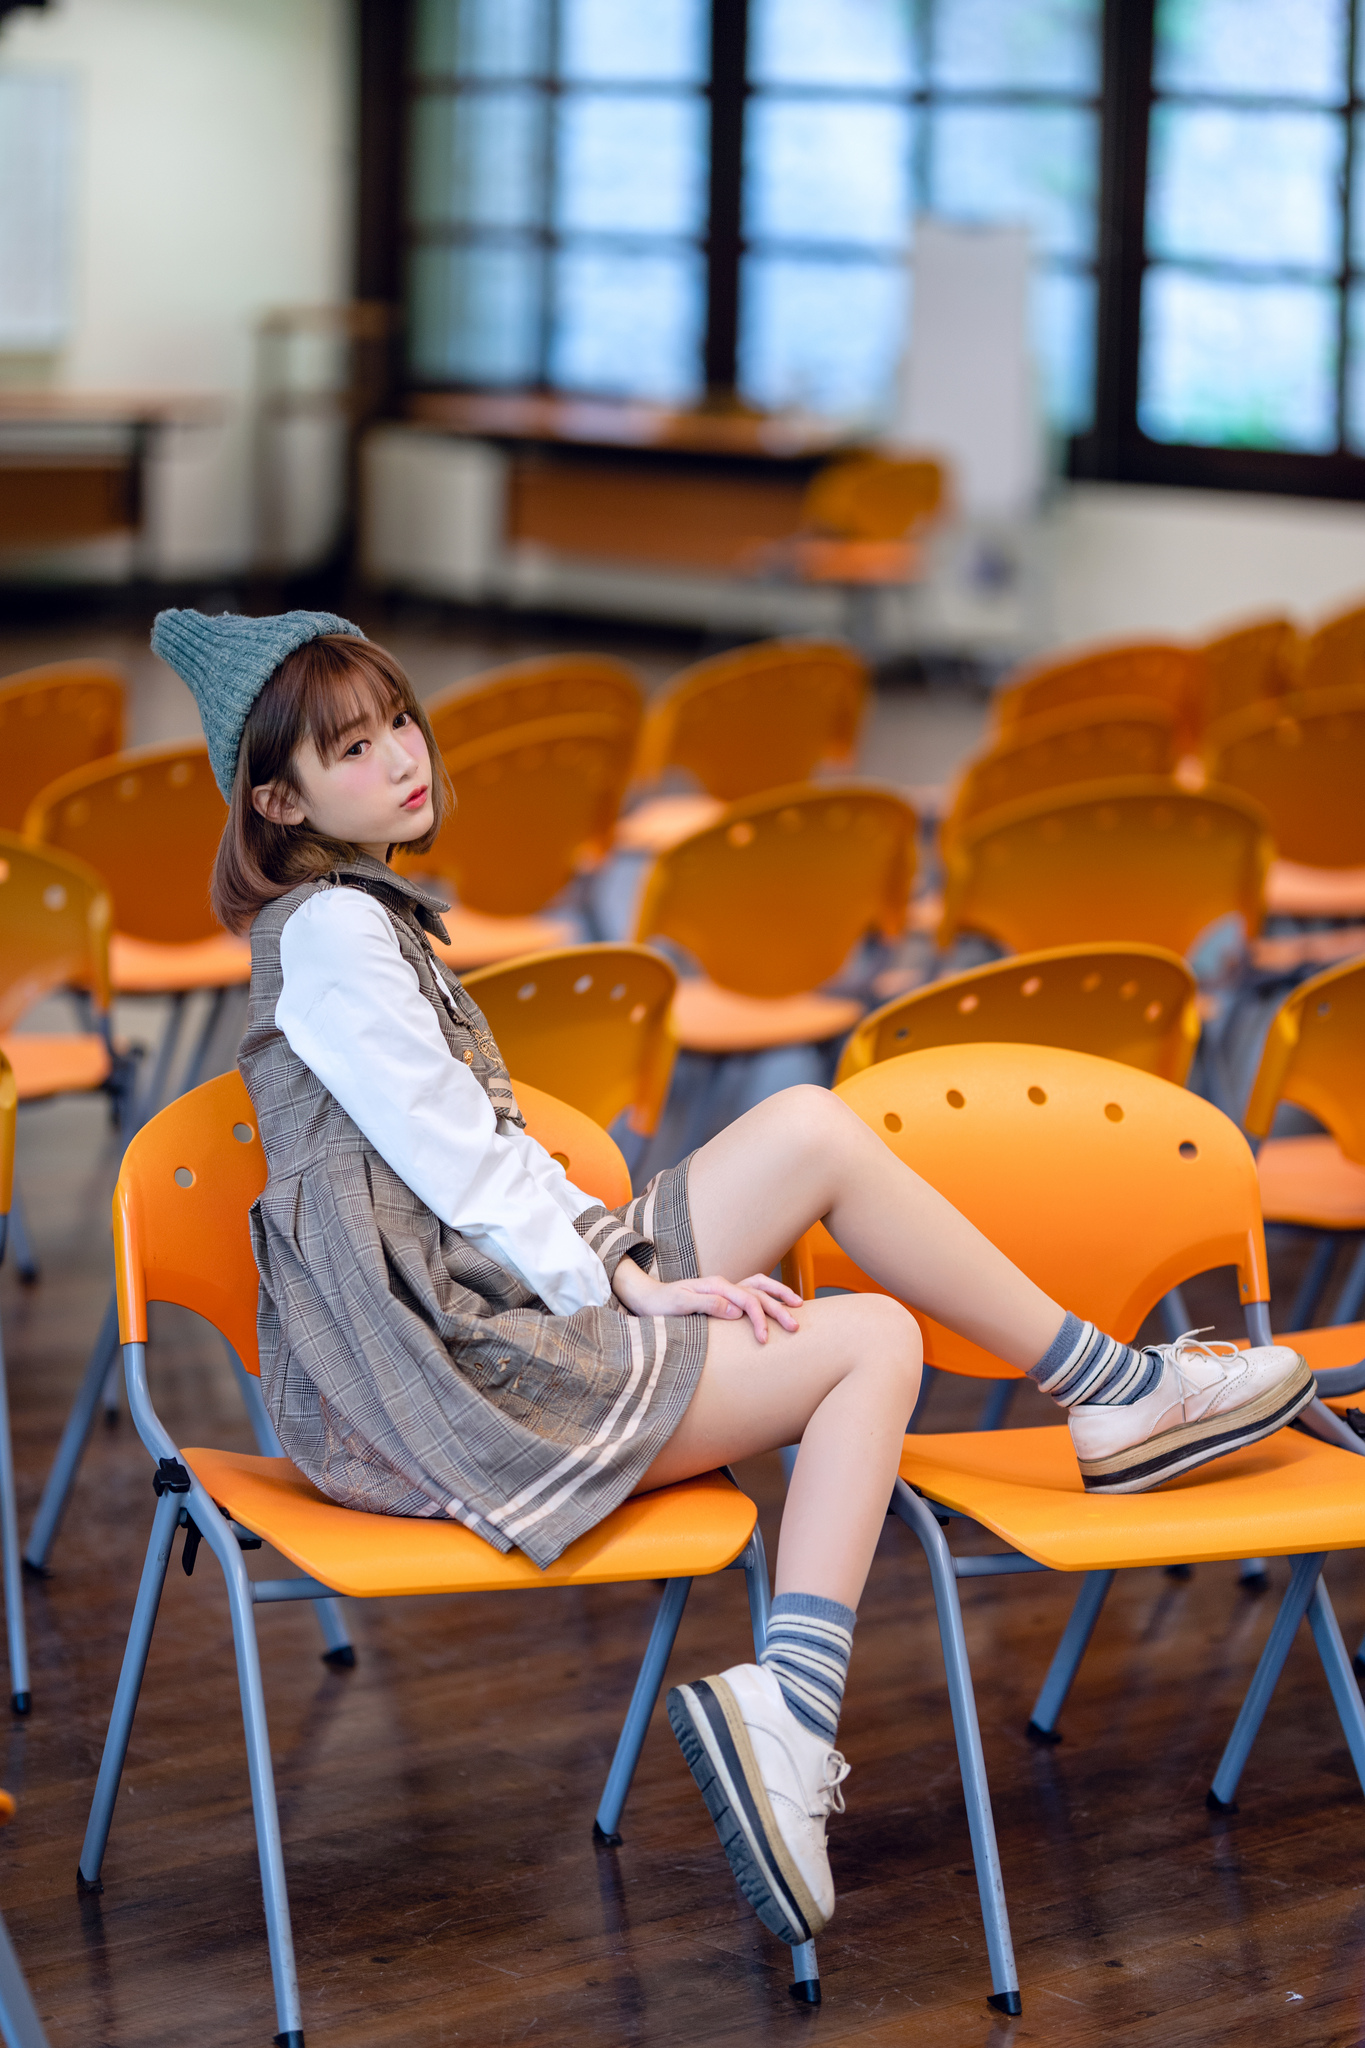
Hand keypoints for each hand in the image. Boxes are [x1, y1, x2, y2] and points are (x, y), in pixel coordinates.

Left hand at [611, 1259, 800, 1344]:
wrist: (649, 1297)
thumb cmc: (663, 1304)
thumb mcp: (681, 1305)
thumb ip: (708, 1305)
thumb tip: (736, 1311)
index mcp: (716, 1285)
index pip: (747, 1300)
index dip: (759, 1319)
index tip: (765, 1339)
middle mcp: (723, 1284)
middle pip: (759, 1292)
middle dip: (779, 1308)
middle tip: (795, 1327)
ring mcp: (724, 1289)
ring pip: (760, 1287)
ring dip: (779, 1295)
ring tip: (798, 1305)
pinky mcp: (723, 1296)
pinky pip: (751, 1292)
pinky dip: (767, 1295)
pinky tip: (777, 1305)